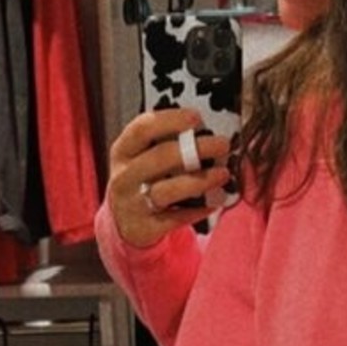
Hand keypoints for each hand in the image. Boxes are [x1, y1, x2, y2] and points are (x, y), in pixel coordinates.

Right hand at [106, 109, 234, 247]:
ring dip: (199, 181)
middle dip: (194, 149)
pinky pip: (175, 218)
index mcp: (123, 151)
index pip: (142, 129)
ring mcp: (132, 204)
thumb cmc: (142, 180)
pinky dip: (197, 210)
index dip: (169, 120)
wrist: (125, 222)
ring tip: (223, 174)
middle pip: (159, 158)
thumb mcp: (142, 158)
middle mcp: (123, 177)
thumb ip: (164, 143)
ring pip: (167, 191)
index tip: (196, 117)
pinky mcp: (145, 228)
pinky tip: (215, 202)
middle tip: (222, 145)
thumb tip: (206, 130)